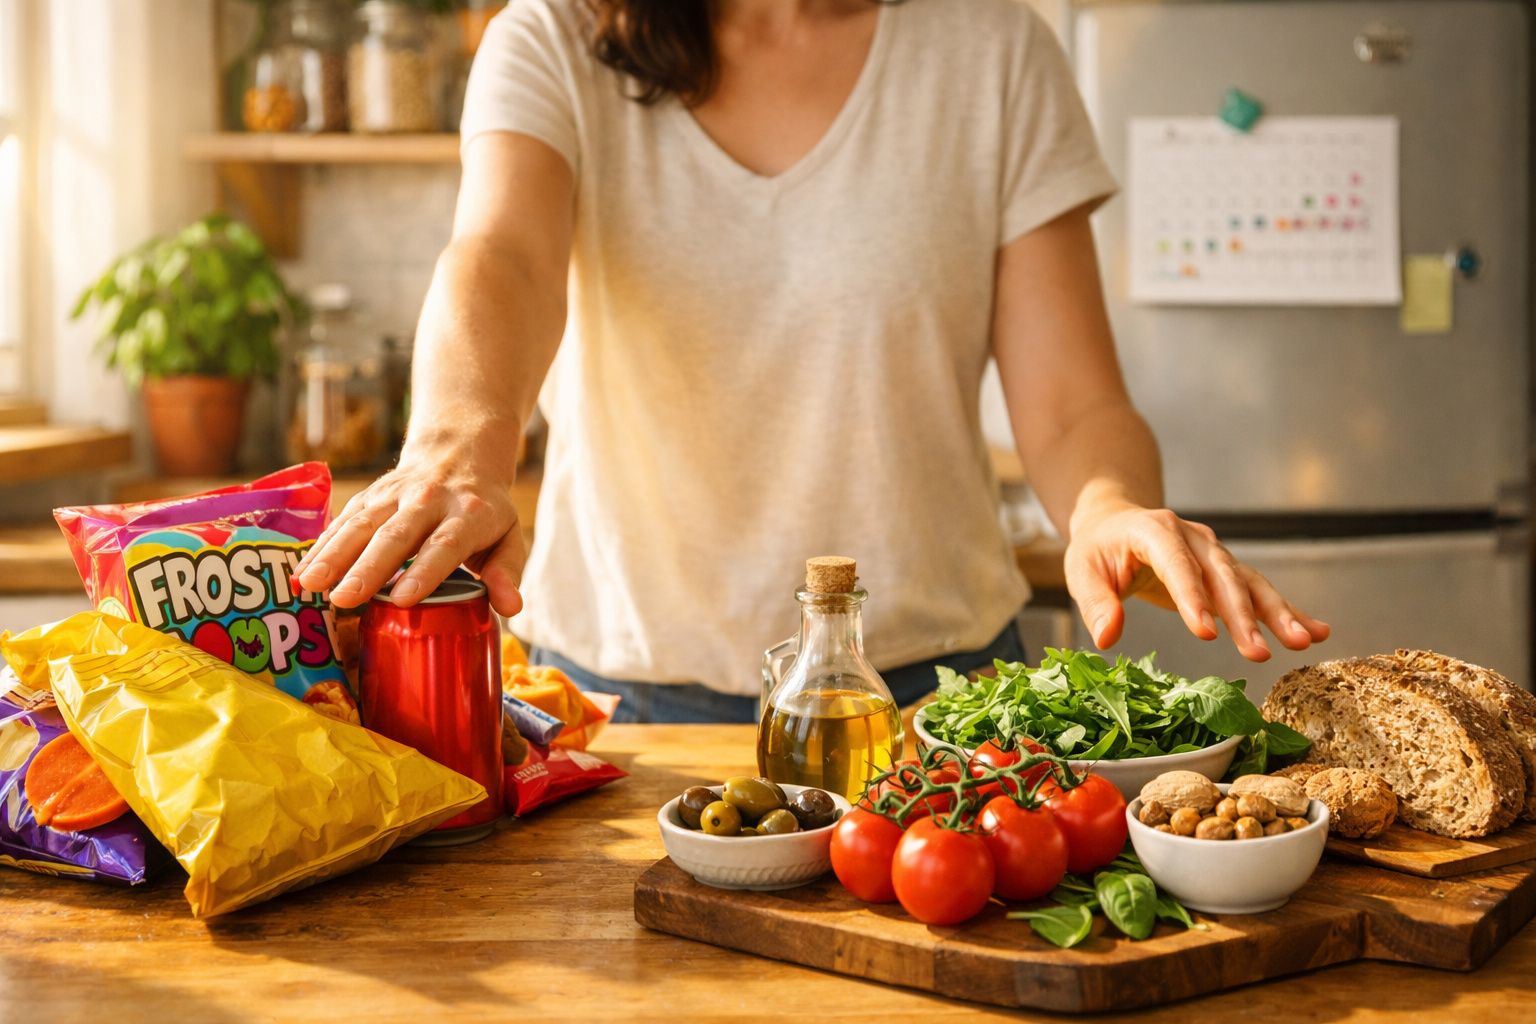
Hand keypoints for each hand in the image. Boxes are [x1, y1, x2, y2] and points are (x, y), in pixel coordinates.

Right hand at [292, 443, 526, 616]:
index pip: (444, 545)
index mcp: (468, 515)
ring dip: (334, 555)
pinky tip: (301, 573)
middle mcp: (428, 501)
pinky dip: (321, 546)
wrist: (459, 453)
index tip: (403, 599)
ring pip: (362, 525)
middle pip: (396, 536)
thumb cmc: (485, 512)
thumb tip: (511, 608)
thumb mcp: (508, 536)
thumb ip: (506, 571)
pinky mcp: (370, 496)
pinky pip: (343, 521)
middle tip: (345, 598)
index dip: (425, 571)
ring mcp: (394, 495)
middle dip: (368, 567)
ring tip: (311, 585)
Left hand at [1064, 500, 1329, 661]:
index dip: (1193, 599)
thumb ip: (1096, 603)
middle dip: (1243, 616)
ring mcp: (1214, 552)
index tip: (1207, 633)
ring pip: (1249, 583)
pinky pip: (1257, 590)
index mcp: (1155, 531)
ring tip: (1302, 641)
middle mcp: (1193, 537)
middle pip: (1222, 576)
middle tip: (1259, 652)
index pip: (1177, 565)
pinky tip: (1315, 631)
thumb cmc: (1097, 549)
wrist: (1115, 521)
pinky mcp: (1225, 570)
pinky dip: (1286, 610)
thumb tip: (1107, 638)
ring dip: (1277, 613)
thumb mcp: (1082, 571)